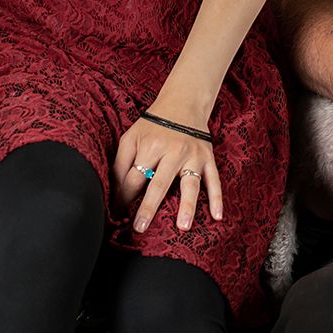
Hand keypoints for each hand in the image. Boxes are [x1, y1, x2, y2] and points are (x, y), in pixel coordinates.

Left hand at [113, 110, 222, 232]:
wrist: (183, 104)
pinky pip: (214, 180)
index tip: (118, 214)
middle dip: (148, 207)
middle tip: (140, 227)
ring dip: (187, 206)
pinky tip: (217, 216)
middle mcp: (174, 151)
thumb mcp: (131, 138)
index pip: (135, 177)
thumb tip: (115, 193)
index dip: (124, 197)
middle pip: (159, 184)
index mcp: (151, 145)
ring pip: (190, 184)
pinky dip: (217, 198)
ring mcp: (193, 156)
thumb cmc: (153, 126)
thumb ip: (121, 163)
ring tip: (183, 226)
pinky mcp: (208, 158)